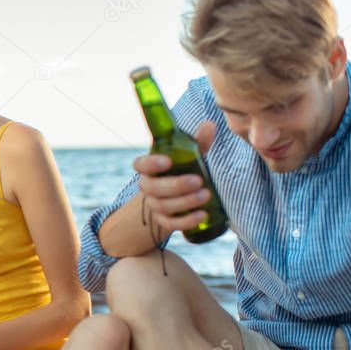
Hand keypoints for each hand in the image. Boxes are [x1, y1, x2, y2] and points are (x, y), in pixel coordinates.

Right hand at [134, 120, 216, 234]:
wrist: (176, 197)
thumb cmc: (182, 170)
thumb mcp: (189, 156)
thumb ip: (197, 142)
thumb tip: (210, 124)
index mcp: (150, 168)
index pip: (140, 165)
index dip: (150, 164)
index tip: (167, 161)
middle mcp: (148, 187)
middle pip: (152, 188)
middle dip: (176, 185)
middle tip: (198, 181)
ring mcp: (154, 205)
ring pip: (163, 206)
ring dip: (185, 202)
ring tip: (206, 195)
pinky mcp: (164, 221)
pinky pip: (170, 224)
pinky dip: (186, 221)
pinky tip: (203, 215)